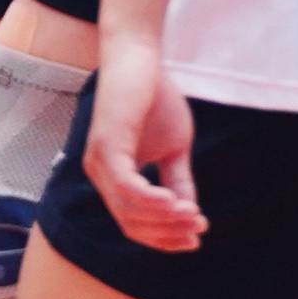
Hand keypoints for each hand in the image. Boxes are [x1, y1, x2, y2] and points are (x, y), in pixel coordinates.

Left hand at [80, 26, 203, 249]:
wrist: (141, 59)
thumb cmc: (155, 99)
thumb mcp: (174, 148)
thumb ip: (178, 181)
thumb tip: (190, 213)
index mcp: (112, 177)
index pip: (133, 224)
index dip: (164, 238)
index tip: (196, 239)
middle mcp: (99, 174)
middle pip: (130, 224)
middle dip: (167, 233)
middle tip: (198, 230)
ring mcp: (99, 161)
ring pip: (128, 211)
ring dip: (164, 219)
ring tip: (192, 215)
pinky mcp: (107, 145)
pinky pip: (127, 188)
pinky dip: (152, 201)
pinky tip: (175, 204)